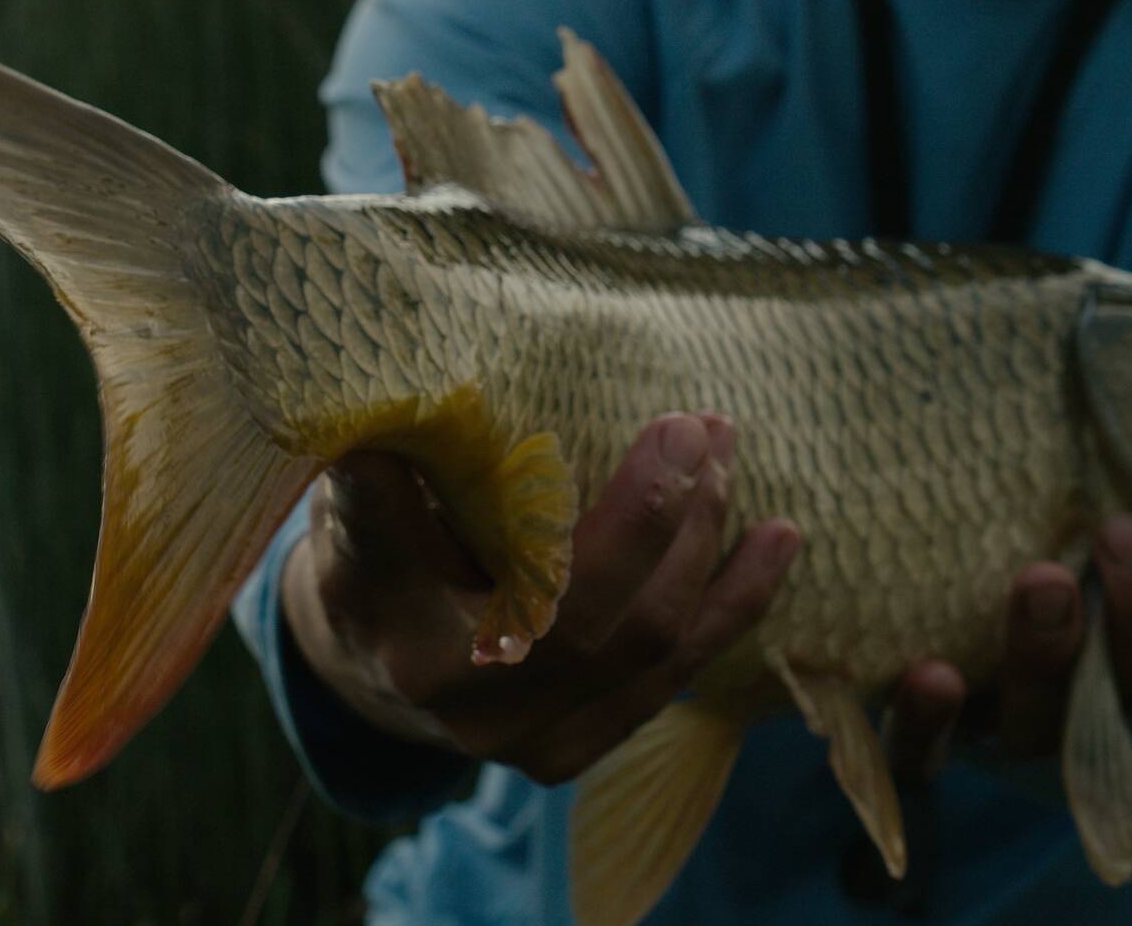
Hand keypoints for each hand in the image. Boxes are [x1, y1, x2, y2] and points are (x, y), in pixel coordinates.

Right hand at [282, 412, 797, 784]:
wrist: (381, 676)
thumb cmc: (375, 564)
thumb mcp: (351, 510)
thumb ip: (377, 463)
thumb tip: (403, 386)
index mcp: (392, 623)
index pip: (415, 534)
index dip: (454, 474)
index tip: (465, 398)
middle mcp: (464, 698)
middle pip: (580, 611)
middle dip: (652, 513)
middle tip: (686, 424)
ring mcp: (530, 738)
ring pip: (649, 638)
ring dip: (702, 536)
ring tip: (724, 445)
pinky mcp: (582, 745)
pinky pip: (678, 672)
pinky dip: (734, 600)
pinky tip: (780, 536)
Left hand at [885, 515, 1131, 780]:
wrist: (957, 527)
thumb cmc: (1067, 538)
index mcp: (1117, 668)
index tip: (1126, 531)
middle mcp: (1054, 703)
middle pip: (1071, 708)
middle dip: (1063, 646)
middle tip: (1047, 573)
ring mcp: (982, 714)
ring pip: (1003, 728)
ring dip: (1007, 675)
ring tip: (985, 617)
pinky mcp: (911, 715)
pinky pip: (915, 747)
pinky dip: (921, 722)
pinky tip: (924, 674)